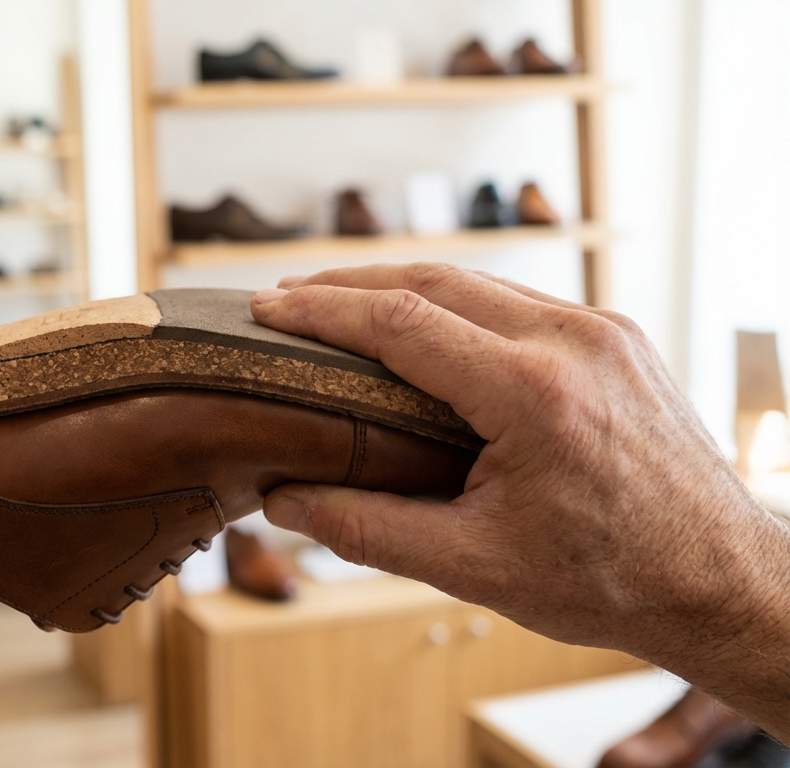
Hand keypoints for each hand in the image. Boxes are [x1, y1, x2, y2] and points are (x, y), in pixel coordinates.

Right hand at [251, 263, 789, 738]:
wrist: (721, 581)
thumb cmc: (610, 580)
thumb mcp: (473, 567)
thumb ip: (367, 529)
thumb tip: (283, 501)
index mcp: (534, 393)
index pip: (401, 321)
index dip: (323, 312)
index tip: (266, 309)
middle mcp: (572, 341)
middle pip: (433, 279)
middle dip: (349, 285)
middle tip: (285, 301)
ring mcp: (601, 331)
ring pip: (477, 282)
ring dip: (400, 288)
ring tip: (338, 309)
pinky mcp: (614, 339)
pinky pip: (517, 301)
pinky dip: (454, 304)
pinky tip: (420, 328)